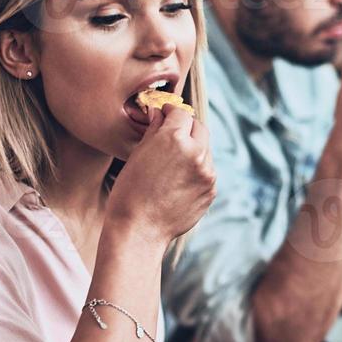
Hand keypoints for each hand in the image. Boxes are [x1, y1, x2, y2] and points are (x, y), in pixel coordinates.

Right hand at [107, 105, 215, 243]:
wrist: (139, 230)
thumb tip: (159, 114)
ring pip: (205, 149)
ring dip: (193, 149)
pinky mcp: (211, 190)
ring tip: (173, 162)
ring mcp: (207, 173)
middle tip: (172, 134)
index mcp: (174, 139)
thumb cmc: (129, 192)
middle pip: (199, 127)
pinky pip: (207, 170)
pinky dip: (197, 169)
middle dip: (186, 127)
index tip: (165, 115)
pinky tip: (178, 180)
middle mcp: (196, 152)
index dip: (171, 112)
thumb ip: (154, 130)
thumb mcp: (137, 155)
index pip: (181, 113)